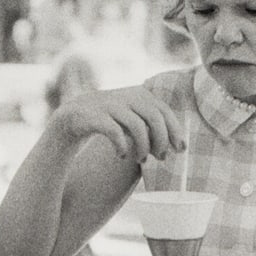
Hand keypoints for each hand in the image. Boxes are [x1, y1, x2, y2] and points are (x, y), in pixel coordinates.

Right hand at [51, 86, 186, 161]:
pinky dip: (122, 146)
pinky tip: (122, 155)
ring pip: (137, 126)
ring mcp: (111, 105)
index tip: (180, 149)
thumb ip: (153, 123)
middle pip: (154, 117)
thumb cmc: (112, 120)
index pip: (164, 112)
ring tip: (141, 160)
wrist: (75, 115)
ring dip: (143, 147)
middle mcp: (128, 96)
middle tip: (161, 157)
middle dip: (161, 140)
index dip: (175, 131)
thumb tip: (178, 145)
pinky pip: (116, 132)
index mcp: (140, 95)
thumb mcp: (134, 116)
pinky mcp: (96, 116)